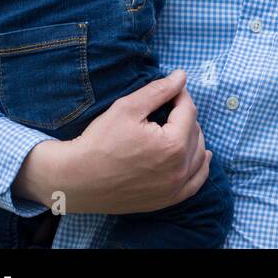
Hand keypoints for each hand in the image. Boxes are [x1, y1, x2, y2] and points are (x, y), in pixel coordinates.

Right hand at [12, 70, 214, 214]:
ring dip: (193, 138)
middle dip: (184, 116)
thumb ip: (159, 90)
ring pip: (198, 156)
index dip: (180, 95)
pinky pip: (195, 183)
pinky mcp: (166, 201)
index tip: (171, 89)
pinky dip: (200, 167)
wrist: (75, 180)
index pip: (188, 110)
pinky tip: (202, 156)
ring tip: (179, 127)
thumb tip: (182, 76)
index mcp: (173, 144)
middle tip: (168, 108)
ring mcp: (174, 188)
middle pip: (194, 132)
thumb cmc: (98, 142)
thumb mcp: (127, 108)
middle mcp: (179, 169)